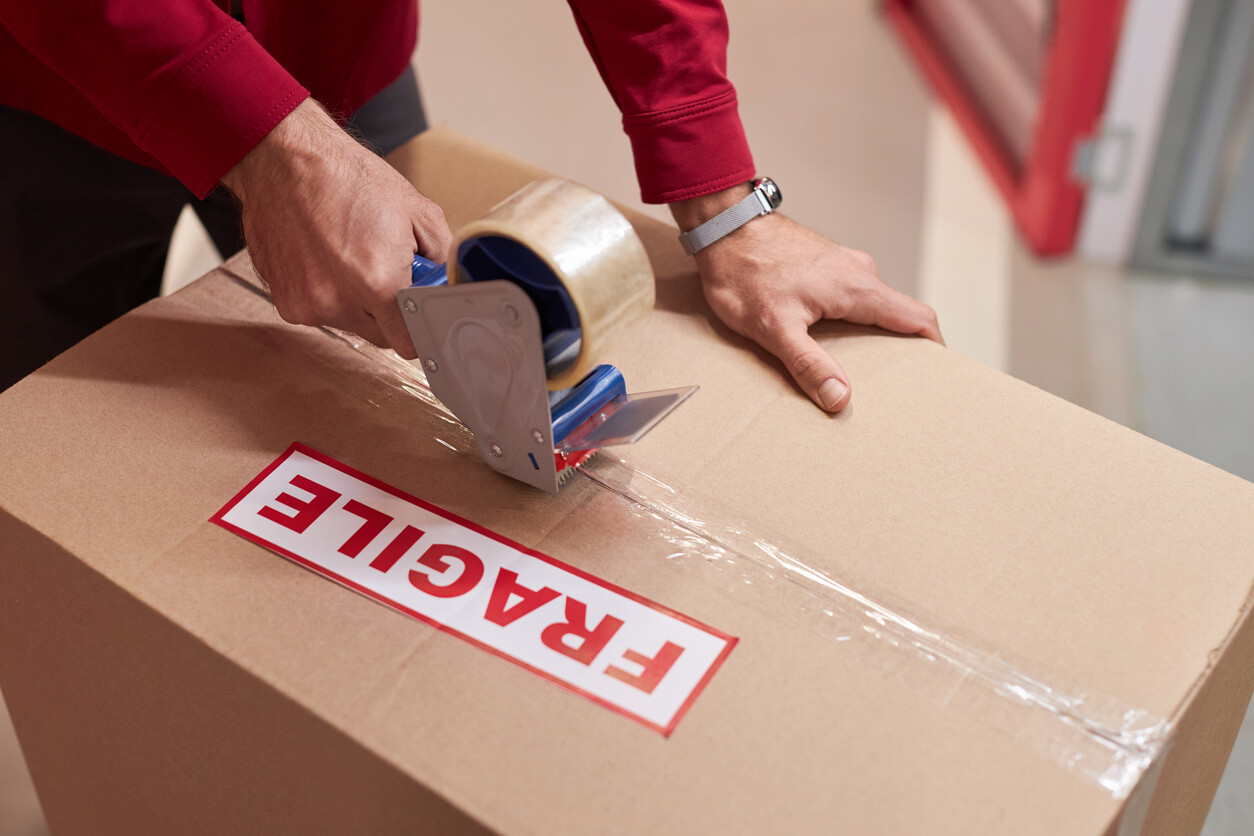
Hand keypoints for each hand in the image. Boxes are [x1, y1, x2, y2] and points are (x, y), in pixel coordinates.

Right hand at [221, 98, 452, 357]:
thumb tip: (447, 282)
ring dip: (358, 304)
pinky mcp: (285, 302)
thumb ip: (441, 256)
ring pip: (350, 325)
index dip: (419, 329)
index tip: (421, 316)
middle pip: (381, 337)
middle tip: (389, 273)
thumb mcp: (417, 210)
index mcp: (379, 283)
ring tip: (353, 259)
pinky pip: (320, 312)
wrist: (284, 159)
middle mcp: (340, 302)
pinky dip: (328, 295)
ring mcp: (309, 305)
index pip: (410, 342)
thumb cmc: (346, 177)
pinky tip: (326, 260)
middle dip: (391, 314)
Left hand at [671, 188, 941, 411]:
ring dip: (871, 334)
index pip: (918, 318)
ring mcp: (842, 264)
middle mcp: (859, 272)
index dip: (935, 348)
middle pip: (898, 315)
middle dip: (900, 348)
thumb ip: (809, 364)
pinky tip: (828, 338)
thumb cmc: (745, 274)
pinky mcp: (824, 263)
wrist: (722, 226)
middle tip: (892, 385)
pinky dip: (850, 319)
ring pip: (872, 305)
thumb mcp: (774, 328)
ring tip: (857, 368)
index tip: (938, 375)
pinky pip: (850, 295)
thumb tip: (842, 398)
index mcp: (859, 288)